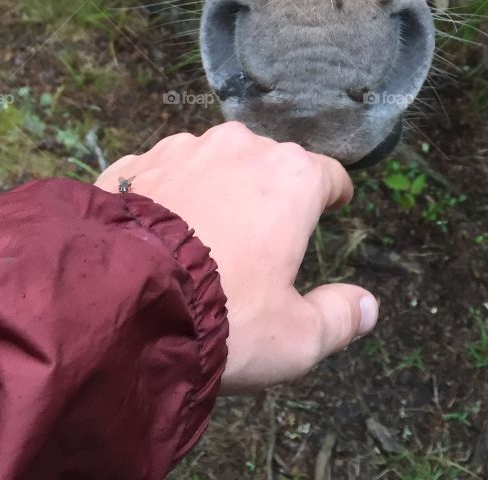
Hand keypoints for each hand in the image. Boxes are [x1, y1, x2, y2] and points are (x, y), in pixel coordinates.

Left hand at [95, 121, 377, 392]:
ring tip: (204, 236)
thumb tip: (367, 306)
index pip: (328, 174)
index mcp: (292, 178)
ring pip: (214, 164)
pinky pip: (163, 175)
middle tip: (261, 240)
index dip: (332, 194)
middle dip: (270, 194)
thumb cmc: (224, 318)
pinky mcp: (134, 163)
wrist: (120, 306)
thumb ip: (338, 319)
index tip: (331, 206)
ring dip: (217, 189)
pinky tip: (156, 237)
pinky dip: (168, 196)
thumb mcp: (295, 339)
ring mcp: (183, 149)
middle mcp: (241, 147)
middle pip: (270, 164)